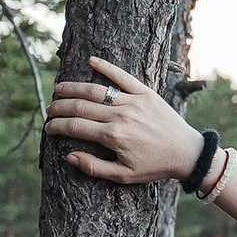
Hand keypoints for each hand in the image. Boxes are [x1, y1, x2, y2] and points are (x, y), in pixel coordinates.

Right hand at [44, 55, 200, 184]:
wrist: (187, 153)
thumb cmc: (155, 166)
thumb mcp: (123, 175)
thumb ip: (94, 167)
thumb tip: (68, 155)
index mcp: (113, 137)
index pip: (75, 126)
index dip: (57, 126)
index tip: (49, 127)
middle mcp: (121, 116)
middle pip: (81, 106)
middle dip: (60, 107)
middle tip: (50, 109)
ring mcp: (133, 101)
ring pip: (96, 90)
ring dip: (74, 88)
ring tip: (59, 89)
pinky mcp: (145, 93)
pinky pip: (122, 76)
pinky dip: (106, 66)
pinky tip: (91, 61)